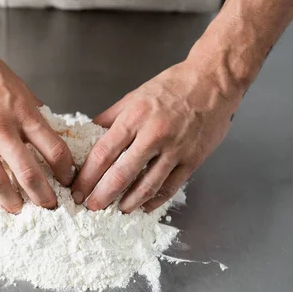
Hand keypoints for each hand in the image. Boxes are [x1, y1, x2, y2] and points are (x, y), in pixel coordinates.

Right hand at [0, 39, 74, 212]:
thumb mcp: (16, 83)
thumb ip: (32, 109)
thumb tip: (48, 129)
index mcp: (22, 111)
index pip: (54, 149)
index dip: (65, 170)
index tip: (68, 179)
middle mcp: (0, 127)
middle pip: (29, 174)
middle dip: (43, 196)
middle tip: (49, 206)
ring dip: (10, 201)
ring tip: (18, 209)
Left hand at [71, 59, 241, 212]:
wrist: (214, 81)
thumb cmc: (174, 86)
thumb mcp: (135, 95)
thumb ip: (111, 117)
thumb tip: (89, 134)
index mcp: (135, 117)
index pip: (104, 153)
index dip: (87, 176)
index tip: (78, 189)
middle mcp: (154, 134)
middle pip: (122, 173)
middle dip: (102, 195)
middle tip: (91, 206)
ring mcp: (176, 149)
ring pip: (147, 185)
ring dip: (128, 202)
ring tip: (116, 210)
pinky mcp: (193, 160)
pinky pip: (170, 187)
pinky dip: (155, 200)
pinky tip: (144, 206)